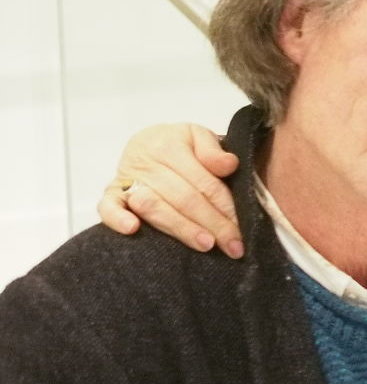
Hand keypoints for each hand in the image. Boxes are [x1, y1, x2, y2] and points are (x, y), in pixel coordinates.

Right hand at [98, 124, 243, 257]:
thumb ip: (213, 150)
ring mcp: (127, 179)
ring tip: (205, 244)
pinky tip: (133, 230)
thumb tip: (229, 164)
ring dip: (181, 228)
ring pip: (154, 206)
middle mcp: (147, 163)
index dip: (225, 208)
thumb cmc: (180, 145)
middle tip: (233, 246)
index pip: (204, 183)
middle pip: (184, 198)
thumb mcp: (198, 137)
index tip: (242, 229)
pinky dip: (117, 218)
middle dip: (212, 224)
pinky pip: (108, 207)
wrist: (147, 142)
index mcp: (170, 146)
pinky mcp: (111, 193)